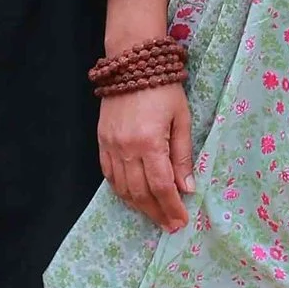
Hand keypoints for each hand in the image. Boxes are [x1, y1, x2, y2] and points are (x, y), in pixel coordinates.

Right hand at [99, 83, 194, 231]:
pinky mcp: (101, 141)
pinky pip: (109, 175)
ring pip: (123, 188)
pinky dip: (121, 191)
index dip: (171, 207)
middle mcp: (126, 148)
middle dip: (157, 212)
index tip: (180, 221)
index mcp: (150, 142)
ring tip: (155, 215)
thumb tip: (187, 188)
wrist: (131, 62)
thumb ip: (183, 155)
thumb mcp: (182, 119)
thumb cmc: (163, 88)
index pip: (161, 186)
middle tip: (170, 225)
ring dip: (139, 206)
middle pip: (140, 193)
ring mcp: (110, 146)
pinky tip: (134, 197)